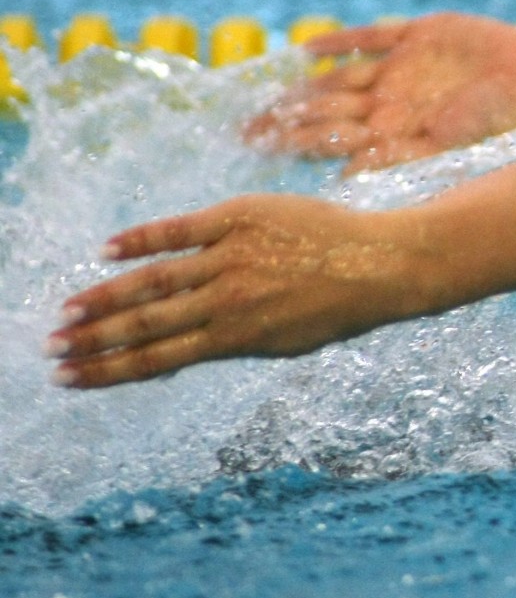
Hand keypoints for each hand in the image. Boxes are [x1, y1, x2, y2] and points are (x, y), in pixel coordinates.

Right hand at [45, 196, 426, 388]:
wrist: (383, 265)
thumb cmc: (334, 308)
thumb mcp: (281, 343)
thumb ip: (227, 345)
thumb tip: (176, 354)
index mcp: (236, 339)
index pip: (157, 359)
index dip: (109, 370)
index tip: (69, 379)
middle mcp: (228, 302)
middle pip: (145, 324)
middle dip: (93, 340)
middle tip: (51, 349)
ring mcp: (232, 258)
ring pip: (153, 281)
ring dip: (104, 298)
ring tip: (67, 311)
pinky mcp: (240, 218)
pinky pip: (179, 229)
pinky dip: (141, 240)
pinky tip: (107, 251)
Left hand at [247, 13, 515, 173]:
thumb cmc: (505, 127)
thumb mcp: (446, 151)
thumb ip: (396, 160)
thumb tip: (342, 178)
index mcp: (397, 132)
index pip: (332, 137)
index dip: (293, 140)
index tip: (254, 147)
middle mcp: (392, 103)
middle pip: (326, 109)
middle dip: (285, 120)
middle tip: (242, 129)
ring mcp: (403, 70)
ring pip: (339, 78)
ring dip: (303, 88)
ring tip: (266, 97)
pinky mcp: (419, 36)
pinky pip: (370, 38)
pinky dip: (340, 42)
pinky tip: (308, 50)